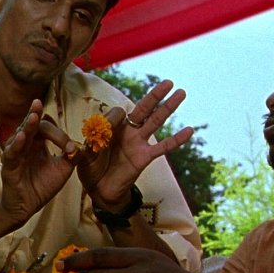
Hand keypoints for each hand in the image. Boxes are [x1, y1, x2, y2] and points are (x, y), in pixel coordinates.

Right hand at [0, 99, 76, 224]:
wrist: (28, 207)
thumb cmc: (42, 185)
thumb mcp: (63, 169)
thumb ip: (72, 156)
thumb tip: (80, 145)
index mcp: (38, 142)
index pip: (46, 129)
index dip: (58, 134)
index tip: (69, 147)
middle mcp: (26, 144)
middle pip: (30, 125)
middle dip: (34, 114)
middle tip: (37, 102)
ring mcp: (16, 153)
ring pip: (20, 135)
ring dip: (27, 126)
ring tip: (33, 116)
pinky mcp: (9, 166)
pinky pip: (12, 153)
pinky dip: (16, 145)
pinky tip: (22, 137)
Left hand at [78, 80, 193, 210]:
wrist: (100, 190)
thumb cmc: (90, 169)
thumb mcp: (84, 154)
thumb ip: (88, 142)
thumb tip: (93, 132)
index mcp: (112, 126)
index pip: (119, 112)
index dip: (114, 118)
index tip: (104, 131)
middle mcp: (127, 131)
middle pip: (143, 109)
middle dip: (155, 95)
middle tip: (169, 82)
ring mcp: (138, 143)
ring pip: (155, 121)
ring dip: (168, 108)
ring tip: (181, 93)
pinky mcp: (145, 157)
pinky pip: (163, 147)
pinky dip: (176, 139)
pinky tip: (189, 130)